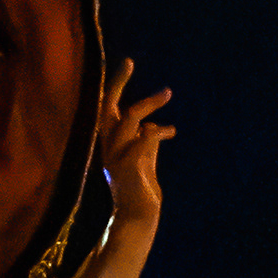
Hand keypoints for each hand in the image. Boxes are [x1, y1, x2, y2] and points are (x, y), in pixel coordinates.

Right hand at [98, 57, 173, 230]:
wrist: (139, 215)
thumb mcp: (145, 158)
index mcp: (109, 142)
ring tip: (167, 92)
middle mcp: (108, 145)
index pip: (106, 107)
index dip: (115, 84)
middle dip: (117, 82)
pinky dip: (158, 131)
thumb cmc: (142, 187)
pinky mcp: (130, 165)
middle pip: (107, 106)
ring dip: (149, 103)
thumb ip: (146, 140)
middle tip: (128, 61)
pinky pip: (145, 138)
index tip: (127, 62)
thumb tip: (152, 125)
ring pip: (129, 118)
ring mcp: (116, 155)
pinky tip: (170, 131)